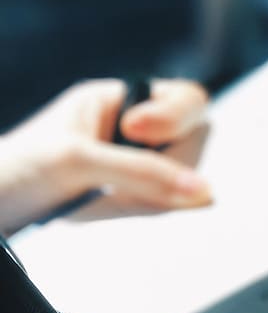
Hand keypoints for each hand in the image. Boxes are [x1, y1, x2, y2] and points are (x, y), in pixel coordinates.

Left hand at [0, 78, 211, 234]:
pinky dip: (134, 212)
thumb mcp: (77, 162)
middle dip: (162, 171)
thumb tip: (203, 192)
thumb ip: (143, 173)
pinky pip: (159, 206)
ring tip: (93, 200)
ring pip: (180, 182)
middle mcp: (134, 130)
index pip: (187, 100)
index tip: (136, 133)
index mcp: (118, 100)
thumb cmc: (13, 171)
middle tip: (116, 182)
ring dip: (143, 198)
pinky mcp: (130, 198)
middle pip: (193, 144)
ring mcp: (134, 166)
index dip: (176, 118)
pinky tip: (98, 209)